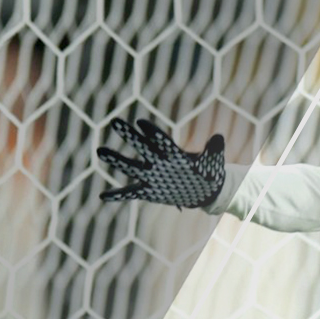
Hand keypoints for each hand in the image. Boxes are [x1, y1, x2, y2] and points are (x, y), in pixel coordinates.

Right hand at [97, 117, 225, 208]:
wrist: (204, 191)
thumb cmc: (208, 173)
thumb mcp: (213, 163)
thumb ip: (214, 151)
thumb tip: (218, 138)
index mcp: (172, 153)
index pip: (160, 141)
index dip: (152, 133)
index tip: (141, 122)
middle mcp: (158, 162)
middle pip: (142, 147)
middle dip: (129, 136)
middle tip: (114, 121)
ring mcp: (151, 176)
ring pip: (131, 167)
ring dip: (117, 160)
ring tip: (100, 151)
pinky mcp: (149, 191)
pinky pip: (131, 193)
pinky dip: (118, 195)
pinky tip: (103, 196)